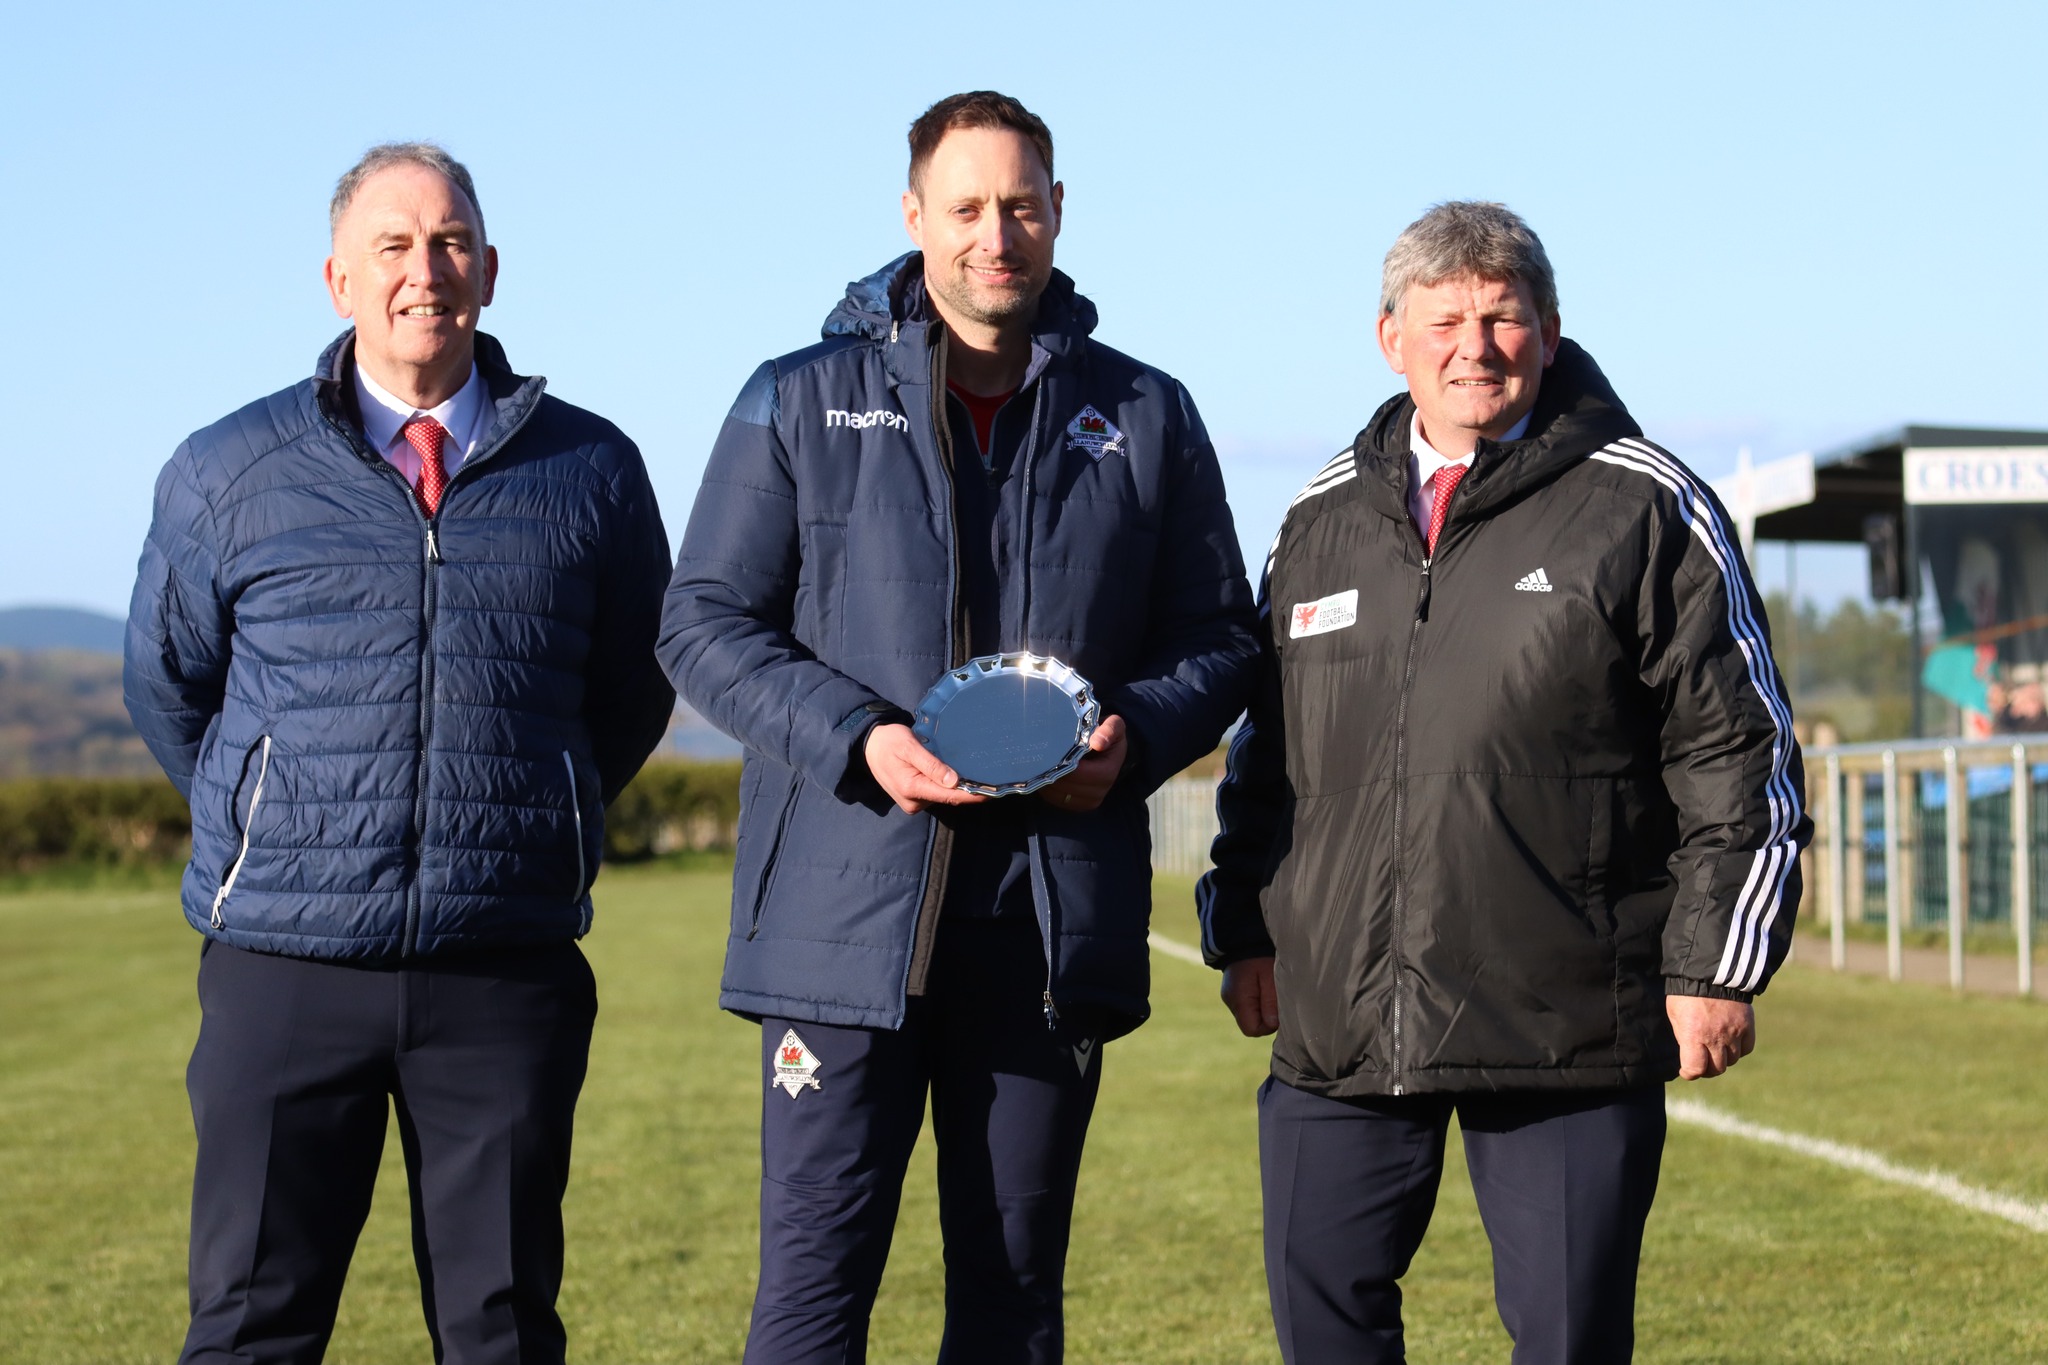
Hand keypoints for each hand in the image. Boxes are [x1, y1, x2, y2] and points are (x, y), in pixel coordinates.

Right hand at [864, 723, 990, 814]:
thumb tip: (953, 782)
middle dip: (966, 789)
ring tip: (967, 768)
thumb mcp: (909, 746)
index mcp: (912, 788)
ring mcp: (912, 803)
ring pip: (942, 796)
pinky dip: (944, 785)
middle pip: (948, 798)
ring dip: (955, 786)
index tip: (991, 792)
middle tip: (986, 774)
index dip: (971, 795)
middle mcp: (913, 802)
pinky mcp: (912, 800)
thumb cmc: (889, 740)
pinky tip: (950, 772)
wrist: (868, 745)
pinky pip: (934, 794)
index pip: (949, 796)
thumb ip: (931, 765)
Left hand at [1036, 715, 1127, 812]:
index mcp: (1107, 773)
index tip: (1050, 752)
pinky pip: (1055, 800)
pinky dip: (1047, 789)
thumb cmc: (1108, 736)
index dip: (1063, 765)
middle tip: (1039, 758)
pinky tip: (1044, 774)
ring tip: (1039, 765)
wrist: (1109, 750)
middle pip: (1066, 786)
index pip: (1079, 773)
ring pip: (1058, 795)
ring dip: (1046, 782)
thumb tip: (1097, 743)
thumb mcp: (1114, 726)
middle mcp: (1099, 792)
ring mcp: (1088, 801)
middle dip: (1051, 773)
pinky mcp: (1078, 805)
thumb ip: (1109, 730)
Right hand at [1220, 956, 1278, 1036]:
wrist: (1245, 937)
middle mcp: (1231, 1001)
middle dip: (1266, 1017)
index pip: (1252, 1030)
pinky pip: (1248, 1006)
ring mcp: (1230, 997)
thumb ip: (1271, 1002)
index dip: (1268, 1025)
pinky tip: (1263, 987)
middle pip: (1251, 1024)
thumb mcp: (1270, 976)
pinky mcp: (1234, 992)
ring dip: (1263, 1008)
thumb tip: (1272, 1024)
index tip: (1277, 1009)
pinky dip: (1258, 1002)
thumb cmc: (1261, 956)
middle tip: (1275, 996)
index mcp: (1238, 999)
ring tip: (1269, 989)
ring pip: (1250, 1016)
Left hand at [1667, 995, 1754, 1079]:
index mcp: (1693, 1034)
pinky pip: (1746, 1049)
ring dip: (1723, 1058)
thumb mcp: (1675, 1015)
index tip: (1686, 1071)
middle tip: (1702, 1062)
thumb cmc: (1687, 994)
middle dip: (1707, 1069)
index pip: (1695, 1068)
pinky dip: (1738, 1049)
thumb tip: (1689, 1055)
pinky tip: (1730, 1042)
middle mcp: (1716, 1036)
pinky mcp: (1747, 1026)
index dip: (1690, 1073)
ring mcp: (1734, 1032)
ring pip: (1732, 1060)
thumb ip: (1683, 1037)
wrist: (1712, 973)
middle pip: (1717, 1068)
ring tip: (1715, 1048)